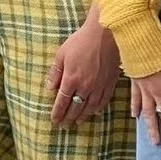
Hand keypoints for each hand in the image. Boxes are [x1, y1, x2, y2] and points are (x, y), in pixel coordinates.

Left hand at [45, 11, 120, 127]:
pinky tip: (93, 112)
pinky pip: (103, 101)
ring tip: (77, 122)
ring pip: (90, 107)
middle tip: (64, 125)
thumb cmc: (80, 41)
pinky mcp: (110, 83)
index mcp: (71, 79)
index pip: (62, 101)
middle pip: (75, 107)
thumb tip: (50, 88)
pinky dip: (97, 109)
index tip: (54, 120)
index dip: (57, 112)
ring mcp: (99, 86)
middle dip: (68, 118)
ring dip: (82, 116)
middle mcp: (85, 86)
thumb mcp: (61, 55)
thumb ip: (55, 73)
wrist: (105, 34)